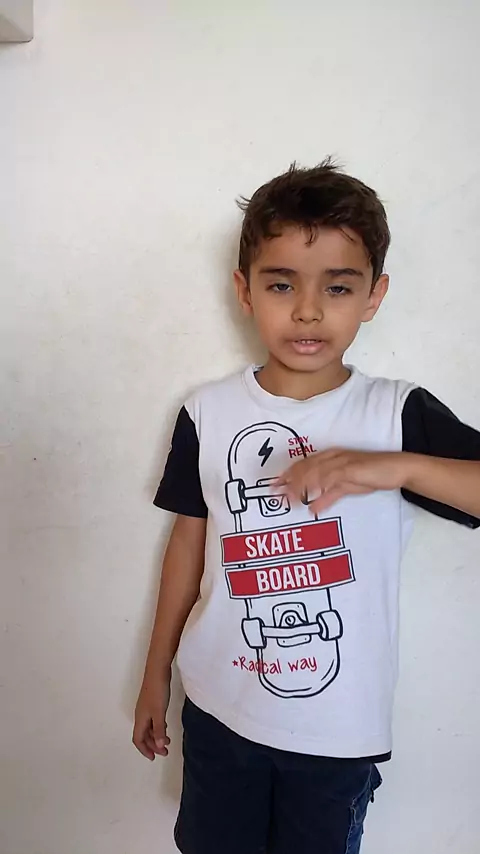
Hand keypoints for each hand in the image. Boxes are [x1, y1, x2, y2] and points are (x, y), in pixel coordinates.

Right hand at [133, 670, 170, 760]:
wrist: (158, 671)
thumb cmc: (157, 691)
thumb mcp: (159, 713)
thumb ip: (159, 730)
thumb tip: (158, 747)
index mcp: (140, 719)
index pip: (138, 740)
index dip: (144, 750)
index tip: (154, 757)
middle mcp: (140, 715)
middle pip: (143, 735)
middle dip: (152, 745)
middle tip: (165, 751)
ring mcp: (145, 708)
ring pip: (148, 728)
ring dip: (156, 736)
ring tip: (167, 741)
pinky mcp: (151, 702)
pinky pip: (152, 720)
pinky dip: (158, 727)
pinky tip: (165, 727)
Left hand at [276, 449, 409, 514]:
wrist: (396, 468)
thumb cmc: (371, 475)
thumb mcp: (346, 488)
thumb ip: (328, 497)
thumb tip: (312, 508)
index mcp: (329, 458)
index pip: (303, 464)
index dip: (287, 474)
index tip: (275, 485)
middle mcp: (332, 457)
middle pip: (304, 468)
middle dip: (287, 480)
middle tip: (274, 493)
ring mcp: (341, 462)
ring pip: (314, 473)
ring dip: (300, 486)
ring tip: (289, 499)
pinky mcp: (351, 469)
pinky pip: (331, 478)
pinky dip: (319, 488)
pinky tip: (312, 499)